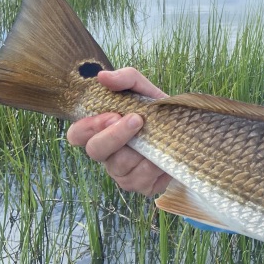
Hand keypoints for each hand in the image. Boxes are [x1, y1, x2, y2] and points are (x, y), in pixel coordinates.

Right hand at [65, 67, 171, 195]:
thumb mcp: (144, 90)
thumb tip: (103, 77)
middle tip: (137, 120)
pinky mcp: (141, 187)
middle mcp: (107, 155)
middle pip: (96, 151)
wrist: (187, 132)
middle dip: (115, 136)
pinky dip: (156, 166)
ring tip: (158, 136)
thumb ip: (125, 79)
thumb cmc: (157, 111)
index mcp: (100, 131)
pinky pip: (143, 181)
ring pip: (121, 167)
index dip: (88, 127)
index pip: (76, 134)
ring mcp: (122, 174)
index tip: (112, 115)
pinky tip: (164, 155)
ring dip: (141, 150)